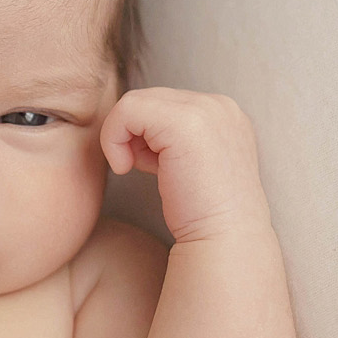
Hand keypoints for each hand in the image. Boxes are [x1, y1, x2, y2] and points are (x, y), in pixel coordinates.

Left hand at [99, 88, 272, 243]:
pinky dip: (113, 138)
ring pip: (133, 102)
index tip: (153, 166)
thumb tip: (131, 127)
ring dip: (121, 137)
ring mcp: (205, 109)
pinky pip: (126, 110)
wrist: (224, 238)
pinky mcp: (184, 122)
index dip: (146, 134)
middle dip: (133, 134)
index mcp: (224, 113)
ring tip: (138, 168)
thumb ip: (167, 137)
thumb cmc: (200, 211)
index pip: (163, 103)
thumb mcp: (187, 161)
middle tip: (143, 169)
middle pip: (148, 99)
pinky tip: (126, 168)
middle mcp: (219, 104)